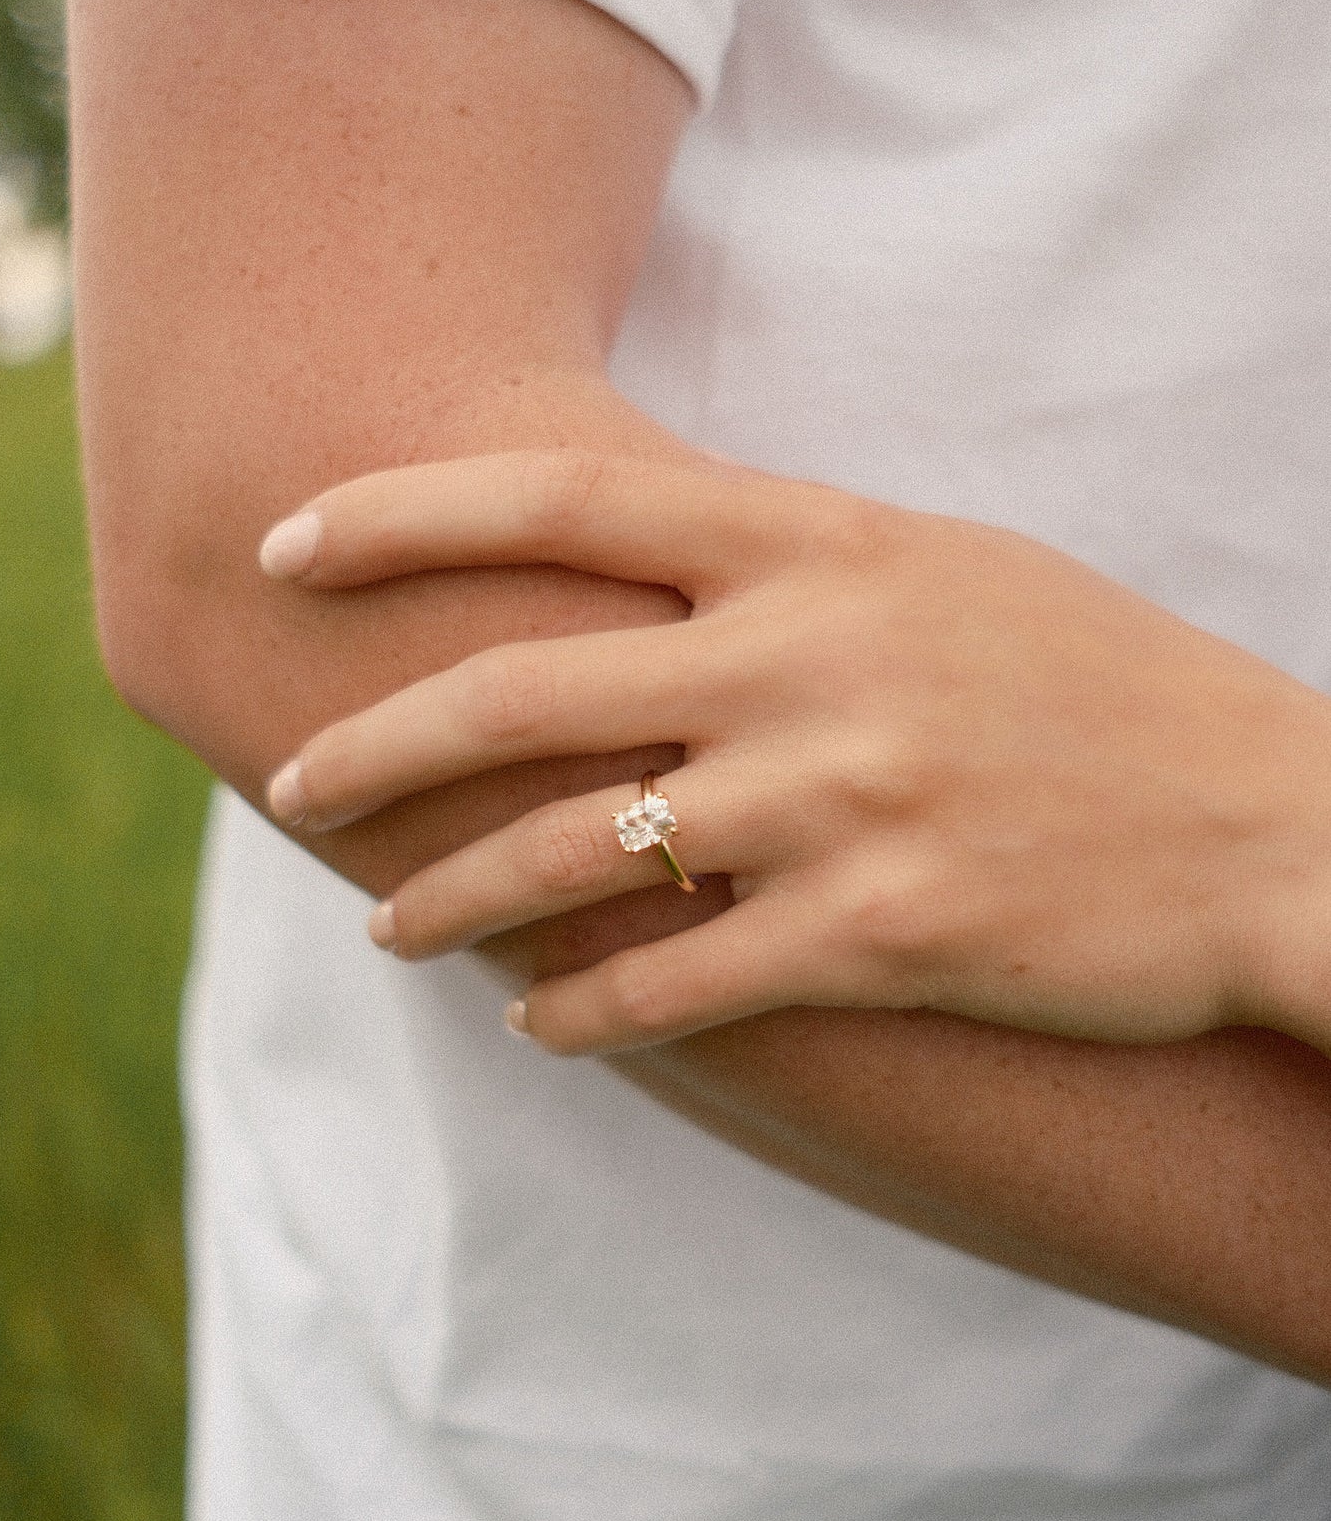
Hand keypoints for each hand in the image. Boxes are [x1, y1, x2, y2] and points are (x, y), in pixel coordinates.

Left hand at [259, 448, 1330, 1055]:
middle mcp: (808, 660)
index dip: (397, 513)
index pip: (560, 497)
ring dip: (451, 903)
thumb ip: (782, 567)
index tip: (288, 548)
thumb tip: (624, 584)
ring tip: (387, 930)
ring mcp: (840, 801)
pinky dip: (583, 1008)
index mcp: (818, 543)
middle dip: (373, 747)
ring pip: (572, 857)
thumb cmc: (1095, 686)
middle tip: (288, 788)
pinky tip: (533, 1022)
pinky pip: (678, 980)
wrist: (1269, 828)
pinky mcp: (880, 937)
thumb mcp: (938, 571)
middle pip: (518, 693)